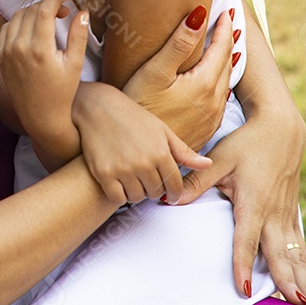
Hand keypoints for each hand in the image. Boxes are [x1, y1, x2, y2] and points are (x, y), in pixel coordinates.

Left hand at [0, 0, 87, 169]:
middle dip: (48, 4)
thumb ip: (78, 35)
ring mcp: (7, 51)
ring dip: (33, 11)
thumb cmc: (62, 92)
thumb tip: (82, 11)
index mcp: (39, 49)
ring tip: (48, 19)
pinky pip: (6, 27)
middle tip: (63, 11)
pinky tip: (31, 28)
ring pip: (17, 16)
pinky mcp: (1, 55)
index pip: (44, 10)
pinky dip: (19, 22)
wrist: (40, 116)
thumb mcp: (75, 64)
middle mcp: (19, 48)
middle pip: (31, 10)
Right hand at [72, 83, 211, 204]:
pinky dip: (119, 194)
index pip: (175, 186)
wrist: (97, 107)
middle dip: (154, 189)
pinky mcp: (104, 173)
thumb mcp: (161, 130)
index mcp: (161, 153)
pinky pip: (117, 198)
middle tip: (147, 179)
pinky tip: (119, 183)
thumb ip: (184, 151)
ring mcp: (123, 169)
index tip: (170, 195)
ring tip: (133, 179)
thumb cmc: (132, 116)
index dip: (174, 193)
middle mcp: (144, 163)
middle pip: (156, 193)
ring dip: (136, 192)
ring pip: (137, 198)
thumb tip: (208, 164)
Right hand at [122, 9, 233, 149]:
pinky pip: (221, 98)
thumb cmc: (138, 106)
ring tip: (227, 45)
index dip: (224, 27)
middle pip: (228, 64)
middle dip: (229, 41)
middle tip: (228, 23)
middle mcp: (214, 102)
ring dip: (227, 61)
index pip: (222, 48)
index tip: (226, 12)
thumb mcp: (155, 71)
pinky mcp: (205, 129)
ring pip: (226, 82)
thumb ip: (179, 44)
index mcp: (204, 84)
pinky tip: (216, 80)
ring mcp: (211, 118)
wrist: (136, 150)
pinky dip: (221, 81)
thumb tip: (199, 15)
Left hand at [178, 86, 305, 303]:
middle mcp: (273, 214)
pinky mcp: (291, 213)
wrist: (280, 129)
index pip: (246, 241)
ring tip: (304, 304)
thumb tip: (171, 199)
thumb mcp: (220, 158)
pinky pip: (299, 245)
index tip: (242, 289)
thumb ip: (196, 181)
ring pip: (295, 254)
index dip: (243, 266)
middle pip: (279, 255)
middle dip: (286, 281)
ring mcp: (285, 215)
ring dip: (302, 279)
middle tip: (291, 304)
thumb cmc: (247, 144)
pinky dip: (304, 265)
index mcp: (253, 203)